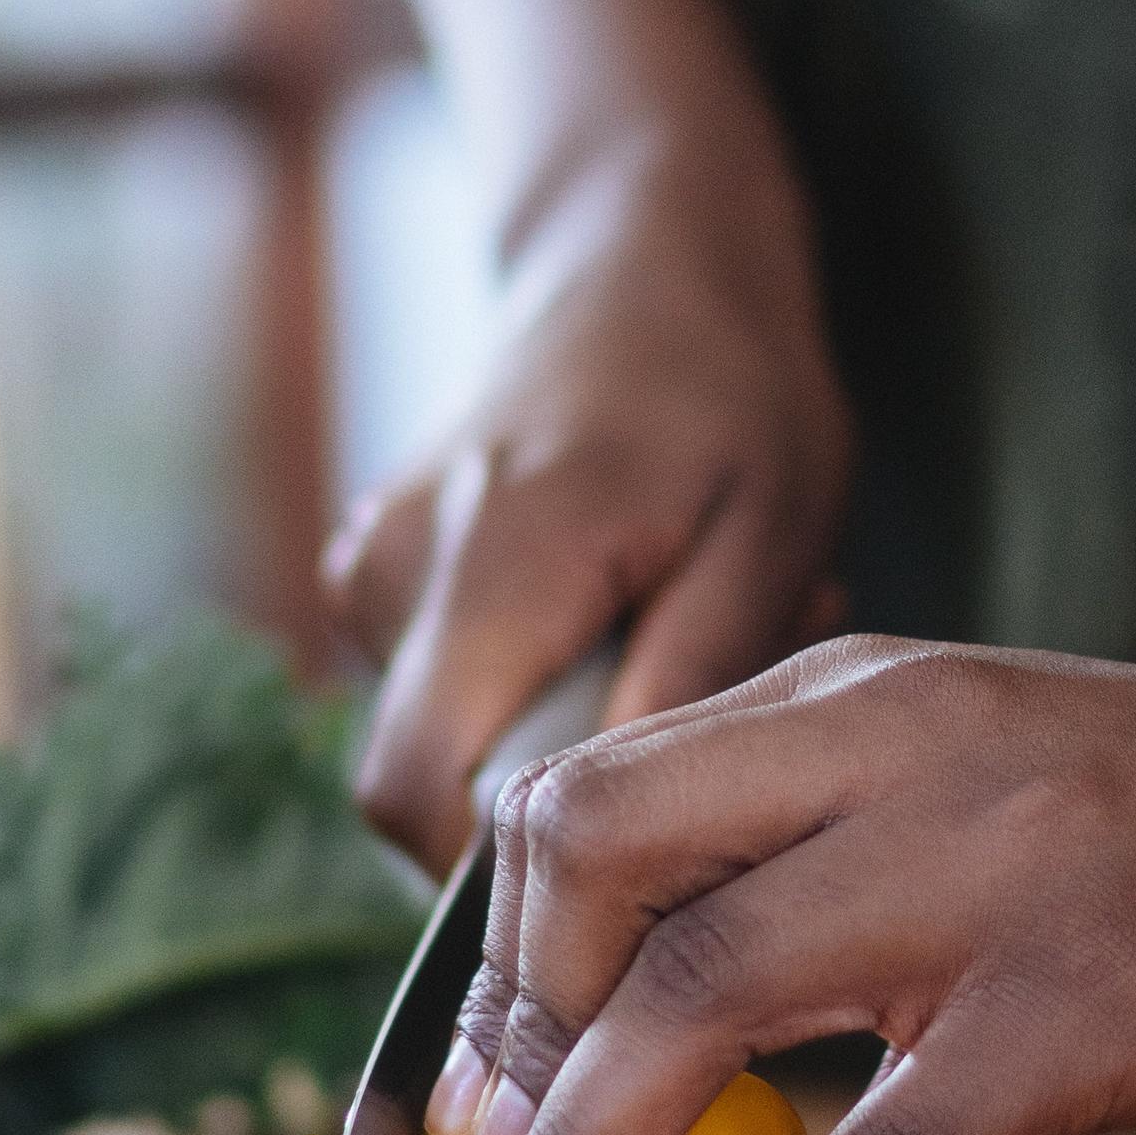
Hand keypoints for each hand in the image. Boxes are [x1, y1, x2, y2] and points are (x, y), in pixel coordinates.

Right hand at [325, 143, 857, 866]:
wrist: (639, 259)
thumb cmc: (728, 390)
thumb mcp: (768, 532)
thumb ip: (686, 680)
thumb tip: (617, 833)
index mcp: (492, 560)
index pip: (423, 799)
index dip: (511, 875)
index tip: (640, 856)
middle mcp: (393, 568)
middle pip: (420, 793)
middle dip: (554, 803)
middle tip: (690, 711)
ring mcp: (367, 568)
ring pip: (442, 745)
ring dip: (558, 736)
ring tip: (672, 635)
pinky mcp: (371, 575)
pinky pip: (442, 693)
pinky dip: (533, 687)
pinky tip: (620, 614)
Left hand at [419, 624, 1135, 1134]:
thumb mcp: (986, 777)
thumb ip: (835, 850)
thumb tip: (663, 1026)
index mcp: (853, 695)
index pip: (582, 796)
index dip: (492, 961)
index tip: (474, 1102)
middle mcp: (894, 743)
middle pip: (591, 866)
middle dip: (500, 1054)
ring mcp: (996, 864)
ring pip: (701, 994)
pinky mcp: (1101, 995)